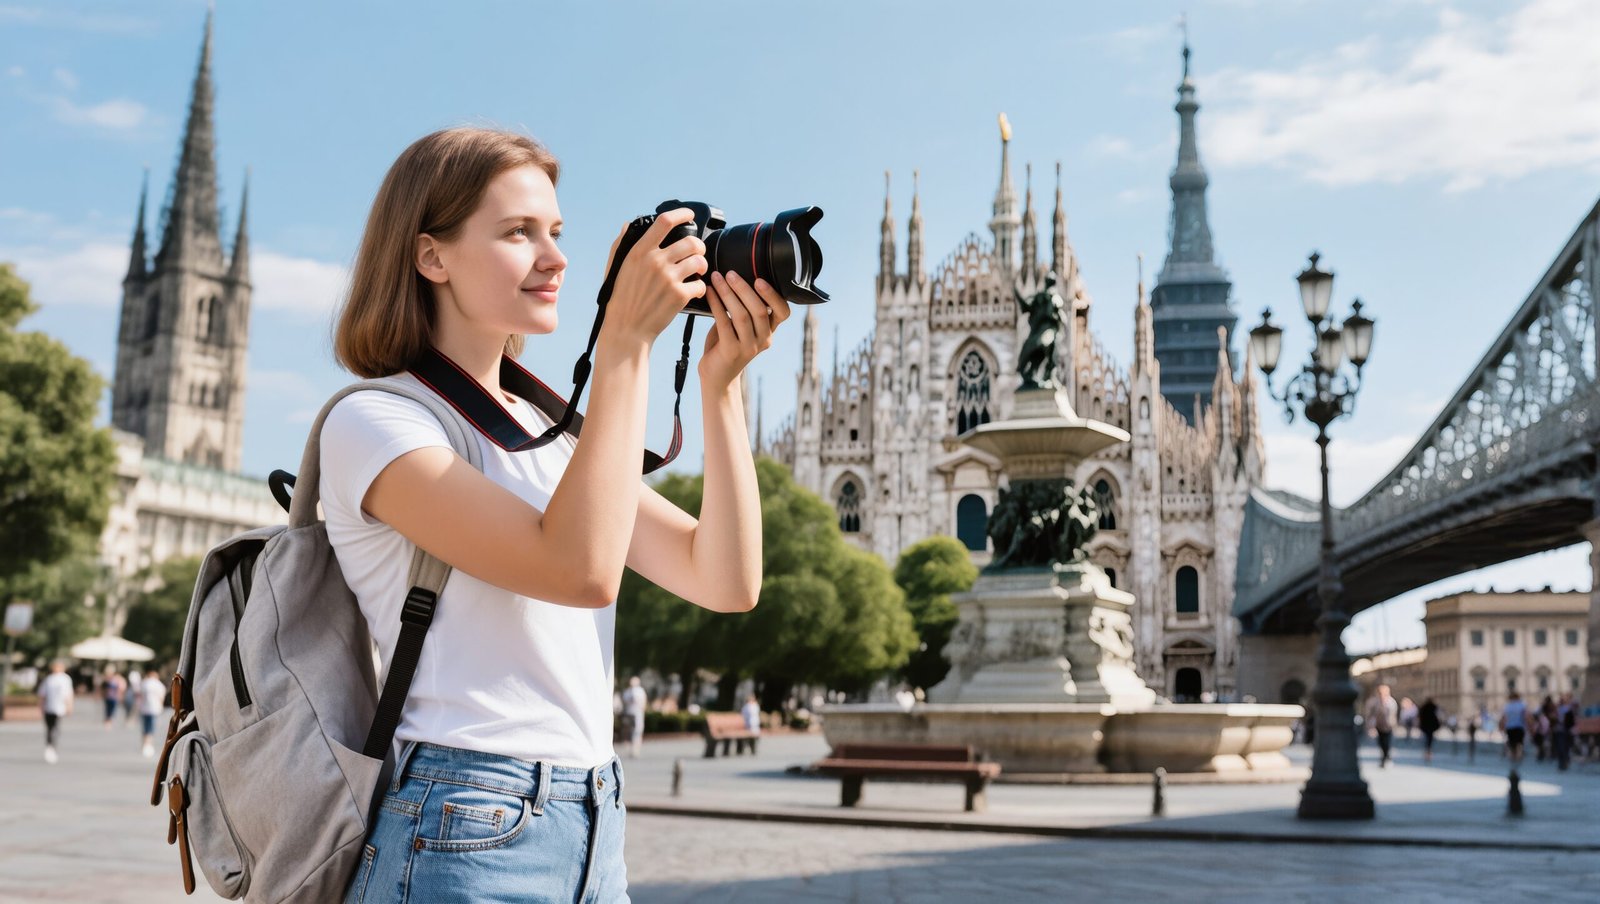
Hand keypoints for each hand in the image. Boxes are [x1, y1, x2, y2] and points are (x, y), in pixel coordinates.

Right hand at [599, 208, 707, 350]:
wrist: (626, 330)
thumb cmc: (620, 299)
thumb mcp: (615, 268)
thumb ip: (621, 244)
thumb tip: (627, 224)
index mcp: (639, 252)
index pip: (665, 222)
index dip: (682, 214)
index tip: (690, 215)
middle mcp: (655, 261)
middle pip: (691, 242)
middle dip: (700, 246)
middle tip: (698, 253)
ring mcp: (668, 278)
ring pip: (699, 261)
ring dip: (702, 266)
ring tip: (697, 272)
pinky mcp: (679, 296)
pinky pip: (701, 284)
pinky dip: (700, 288)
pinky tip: (694, 291)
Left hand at [699, 270, 791, 391]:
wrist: (717, 376)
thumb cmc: (726, 345)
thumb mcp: (740, 327)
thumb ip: (743, 308)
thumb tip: (735, 278)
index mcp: (769, 331)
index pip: (783, 312)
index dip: (773, 295)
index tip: (760, 279)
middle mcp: (763, 340)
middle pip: (759, 310)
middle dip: (744, 288)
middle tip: (730, 273)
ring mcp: (748, 347)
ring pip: (741, 315)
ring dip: (728, 293)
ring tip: (717, 279)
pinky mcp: (731, 351)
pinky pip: (724, 322)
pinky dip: (716, 304)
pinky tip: (709, 293)